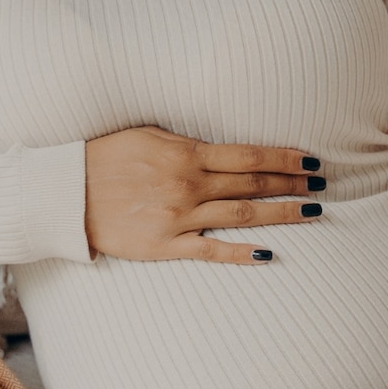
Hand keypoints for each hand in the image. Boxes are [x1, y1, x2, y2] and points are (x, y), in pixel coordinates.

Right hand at [82, 125, 323, 263]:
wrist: (65, 193)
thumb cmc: (104, 158)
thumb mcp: (148, 135)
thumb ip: (186, 142)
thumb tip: (218, 145)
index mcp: (187, 153)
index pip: (250, 155)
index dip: (285, 158)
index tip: (311, 160)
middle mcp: (189, 183)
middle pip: (254, 184)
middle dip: (293, 184)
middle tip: (322, 186)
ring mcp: (179, 215)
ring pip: (243, 214)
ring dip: (282, 213)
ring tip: (311, 213)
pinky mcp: (165, 245)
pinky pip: (211, 250)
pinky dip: (241, 251)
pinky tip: (268, 253)